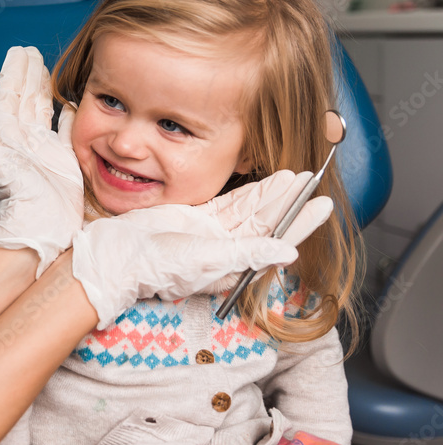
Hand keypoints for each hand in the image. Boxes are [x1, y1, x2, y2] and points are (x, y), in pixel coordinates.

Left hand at [0, 47, 83, 275]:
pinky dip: (67, 116)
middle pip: (25, 98)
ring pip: (42, 110)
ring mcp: (42, 149)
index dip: (12, 73)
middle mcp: (23, 138)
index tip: (18, 51)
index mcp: (6, 134)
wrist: (39, 228)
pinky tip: (70, 104)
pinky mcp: (62, 162)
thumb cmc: (16, 196)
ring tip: (47, 68)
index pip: (7, 95)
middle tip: (32, 51)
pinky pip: (64, 132)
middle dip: (28, 74)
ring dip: (43, 89)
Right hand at [72, 197, 331, 328]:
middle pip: (267, 224)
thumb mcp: (207, 260)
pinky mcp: (196, 220)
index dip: (301, 223)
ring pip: (249, 211)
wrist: (121, 256)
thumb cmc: (158, 266)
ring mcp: (212, 234)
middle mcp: (227, 251)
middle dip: (291, 203)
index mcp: (235, 266)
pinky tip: (263, 183)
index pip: (277, 242)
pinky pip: (229, 204)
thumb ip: (249, 254)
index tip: (323, 205)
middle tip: (314, 182)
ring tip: (294, 178)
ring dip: (271, 195)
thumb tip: (289, 252)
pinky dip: (247, 193)